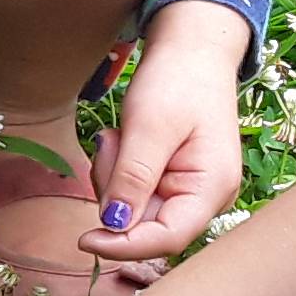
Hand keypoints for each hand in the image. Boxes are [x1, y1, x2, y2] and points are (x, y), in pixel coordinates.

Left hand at [86, 1, 247, 270]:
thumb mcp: (150, 126)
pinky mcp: (170, 181)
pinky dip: (117, 170)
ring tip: (119, 136)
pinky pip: (133, 193)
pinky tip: (123, 139)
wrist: (192, 49)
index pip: (167, 239)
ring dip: (113, 177)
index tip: (83, 239)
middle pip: (146, 226)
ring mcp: (188, 190)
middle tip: (110, 143)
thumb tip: (114, 225)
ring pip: (133, 211)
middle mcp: (206, 198)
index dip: (124, 246)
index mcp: (212, 188)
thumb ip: (133, 177)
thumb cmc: (178, 80)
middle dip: (115, 192)